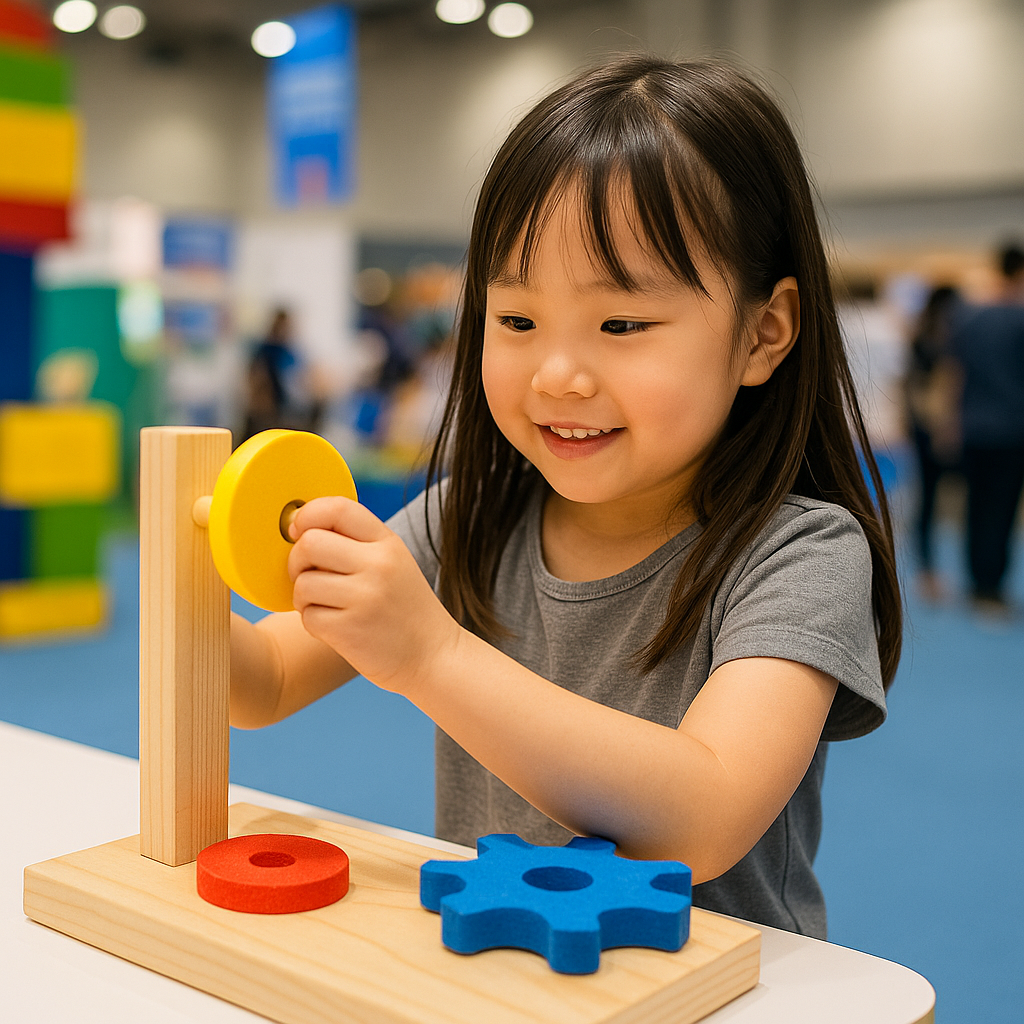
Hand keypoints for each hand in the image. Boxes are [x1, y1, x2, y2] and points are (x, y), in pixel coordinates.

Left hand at [287, 497, 459, 695]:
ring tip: (324, 606)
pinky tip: (334, 627)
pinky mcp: (350, 630)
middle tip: (309, 576)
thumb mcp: (393, 562)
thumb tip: (300, 530)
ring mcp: (365, 597)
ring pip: (303, 583)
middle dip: (297, 561)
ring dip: (303, 598)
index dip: (307, 515)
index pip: (337, 508)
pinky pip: (308, 617)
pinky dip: (313, 623)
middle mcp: (378, 565)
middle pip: (309, 543)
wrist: (432, 656)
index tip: (298, 531)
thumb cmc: (403, 608)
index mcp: (387, 543)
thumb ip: (355, 543)